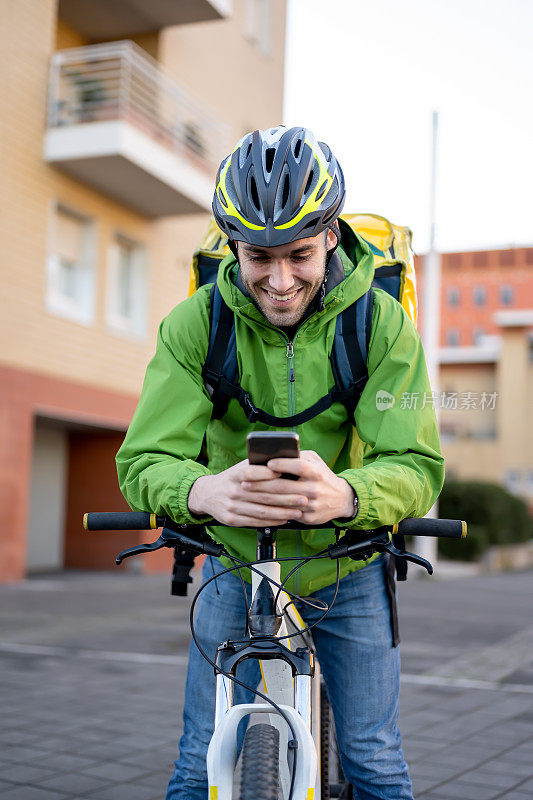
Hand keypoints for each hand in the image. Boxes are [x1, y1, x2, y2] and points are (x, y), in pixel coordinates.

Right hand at [187, 459, 307, 527]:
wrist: (207, 494)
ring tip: (298, 510)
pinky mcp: (232, 519)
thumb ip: (258, 466)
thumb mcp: (240, 468)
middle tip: (303, 497)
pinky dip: (272, 521)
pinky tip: (284, 519)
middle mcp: (233, 490)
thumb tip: (283, 465)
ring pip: (262, 511)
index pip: (252, 472)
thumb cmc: (231, 479)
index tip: (287, 475)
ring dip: (282, 512)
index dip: (269, 474)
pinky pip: (255, 521)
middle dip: (286, 497)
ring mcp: (232, 506)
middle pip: (263, 494)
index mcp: (235, 474)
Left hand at [242, 450, 355, 524]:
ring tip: (248, 492)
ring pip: (282, 502)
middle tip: (245, 481)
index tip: (267, 463)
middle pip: (284, 486)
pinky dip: (271, 509)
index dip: (283, 464)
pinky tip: (259, 505)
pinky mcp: (309, 518)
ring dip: (262, 497)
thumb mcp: (316, 462)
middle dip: (262, 484)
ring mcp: (312, 505)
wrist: (342, 499)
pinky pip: (287, 514)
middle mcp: (315, 489)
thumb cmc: (322, 476)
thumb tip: (276, 452)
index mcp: (317, 472)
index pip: (299, 466)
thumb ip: (299, 457)